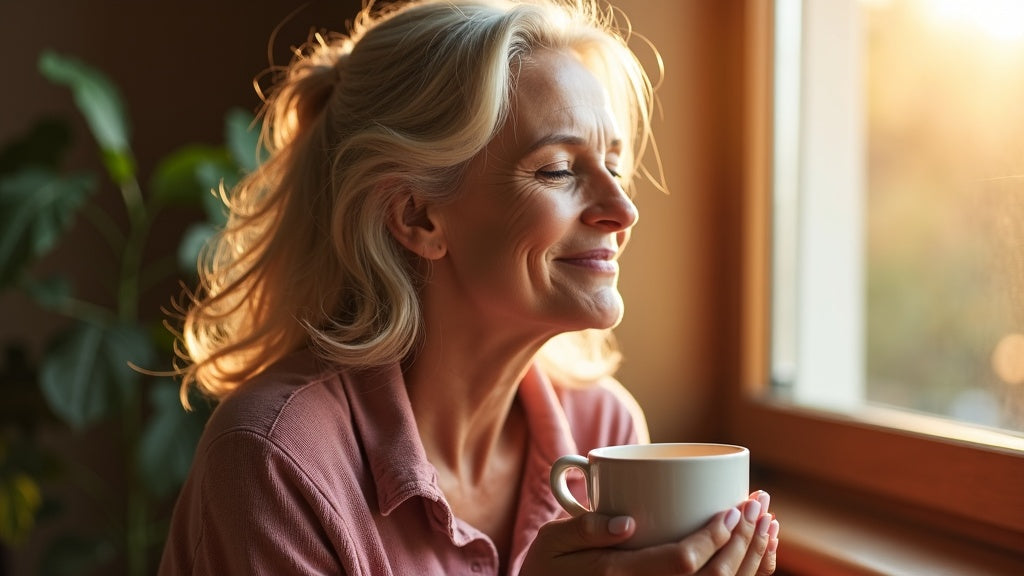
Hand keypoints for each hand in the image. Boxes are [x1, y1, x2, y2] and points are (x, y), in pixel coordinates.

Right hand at [521, 491, 778, 574]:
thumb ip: (586, 530)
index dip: (715, 538)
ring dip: (752, 562)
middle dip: (745, 543)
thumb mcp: (551, 542)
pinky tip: (757, 558)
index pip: (681, 563)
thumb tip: (628, 521)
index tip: (735, 509)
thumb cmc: (546, 566)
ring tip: (767, 528)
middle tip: (761, 507)